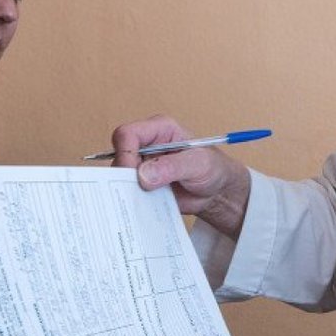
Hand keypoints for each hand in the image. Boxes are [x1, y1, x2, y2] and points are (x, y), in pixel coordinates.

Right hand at [108, 115, 251, 238]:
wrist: (217, 192)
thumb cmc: (213, 169)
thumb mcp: (198, 165)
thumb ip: (172, 167)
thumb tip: (144, 175)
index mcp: (159, 130)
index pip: (128, 134)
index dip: (125, 153)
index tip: (132, 173)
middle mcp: (147, 145)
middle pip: (119, 155)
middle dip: (124, 174)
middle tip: (137, 190)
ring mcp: (143, 166)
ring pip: (119, 175)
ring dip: (127, 188)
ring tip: (144, 198)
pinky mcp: (142, 184)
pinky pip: (127, 191)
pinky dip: (131, 199)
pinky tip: (143, 205)